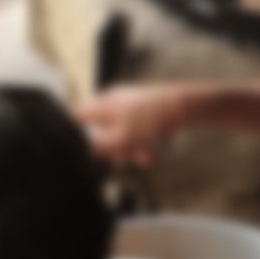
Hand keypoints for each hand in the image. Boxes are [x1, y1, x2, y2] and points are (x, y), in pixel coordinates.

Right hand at [77, 84, 194, 167]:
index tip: (82, 150)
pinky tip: (151, 153)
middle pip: (101, 128)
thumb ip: (100, 147)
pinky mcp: (144, 109)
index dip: (76, 134)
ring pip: (121, 131)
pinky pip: (136, 129)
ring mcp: (129, 104)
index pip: (77, 117)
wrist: (183, 106)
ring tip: (144, 157)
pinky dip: (141, 141)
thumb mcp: (120, 138)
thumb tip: (88, 152)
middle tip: (122, 156)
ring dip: (130, 147)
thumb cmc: (149, 120)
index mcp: (102, 105)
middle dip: (112, 146)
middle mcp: (112, 101)